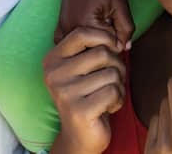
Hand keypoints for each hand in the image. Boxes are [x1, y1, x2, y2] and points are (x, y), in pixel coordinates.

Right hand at [43, 26, 125, 153]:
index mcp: (52, 60)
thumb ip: (92, 52)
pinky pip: (113, 91)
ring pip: (111, 73)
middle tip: (115, 79)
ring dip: (119, 85)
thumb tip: (118, 39)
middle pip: (101, 53)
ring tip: (109, 96)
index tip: (115, 48)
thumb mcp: (82, 71)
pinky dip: (118, 99)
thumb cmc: (86, 97)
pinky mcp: (79, 110)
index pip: (81, 34)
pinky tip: (109, 107)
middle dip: (118, 65)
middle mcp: (54, 74)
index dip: (104, 36)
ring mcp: (65, 93)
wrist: (79, 137)